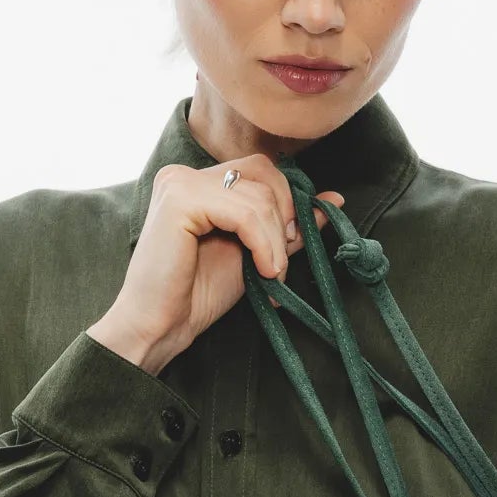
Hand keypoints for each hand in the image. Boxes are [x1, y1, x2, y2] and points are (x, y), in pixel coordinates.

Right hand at [88, 156, 345, 373]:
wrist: (161, 327)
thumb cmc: (199, 294)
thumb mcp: (256, 252)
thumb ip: (288, 224)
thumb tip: (335, 199)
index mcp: (199, 182)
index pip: (261, 169)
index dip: (286, 202)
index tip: (291, 242)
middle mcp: (185, 175)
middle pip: (263, 172)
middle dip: (284, 215)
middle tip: (281, 259)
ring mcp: (180, 184)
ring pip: (258, 196)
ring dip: (276, 240)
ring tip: (270, 274)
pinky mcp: (179, 200)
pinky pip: (244, 213)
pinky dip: (263, 243)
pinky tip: (261, 270)